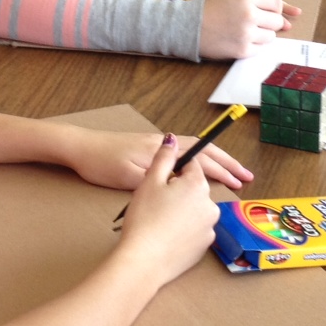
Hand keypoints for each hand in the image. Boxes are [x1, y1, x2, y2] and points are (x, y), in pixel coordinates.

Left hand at [59, 127, 251, 191]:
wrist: (79, 148)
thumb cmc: (102, 163)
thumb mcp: (129, 174)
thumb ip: (158, 174)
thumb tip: (185, 173)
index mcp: (162, 149)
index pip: (201, 157)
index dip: (223, 170)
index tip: (240, 181)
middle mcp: (163, 144)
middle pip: (203, 152)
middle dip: (226, 165)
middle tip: (247, 177)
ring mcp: (157, 146)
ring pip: (195, 152)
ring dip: (215, 163)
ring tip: (232, 175)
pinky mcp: (148, 152)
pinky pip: (184, 156)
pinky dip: (200, 163)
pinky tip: (201, 173)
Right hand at [116, 135, 221, 285]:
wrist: (143, 260)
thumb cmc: (144, 218)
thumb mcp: (149, 181)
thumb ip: (164, 157)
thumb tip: (172, 139)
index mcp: (197, 184)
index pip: (192, 165)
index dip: (175, 169)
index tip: (162, 179)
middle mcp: (210, 204)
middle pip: (196, 189)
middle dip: (180, 191)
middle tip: (157, 202)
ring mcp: (210, 228)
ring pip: (197, 210)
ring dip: (184, 210)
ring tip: (160, 220)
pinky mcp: (205, 247)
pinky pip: (196, 231)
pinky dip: (185, 230)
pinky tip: (167, 234)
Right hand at [197, 0, 299, 58]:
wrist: (189, 26)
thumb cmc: (208, 6)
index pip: (276, 4)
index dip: (274, 9)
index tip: (270, 13)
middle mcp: (249, 14)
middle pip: (277, 21)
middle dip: (270, 22)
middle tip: (260, 23)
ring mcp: (247, 34)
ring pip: (270, 37)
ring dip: (262, 35)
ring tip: (249, 32)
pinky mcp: (243, 50)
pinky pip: (259, 49)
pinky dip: (253, 46)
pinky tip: (242, 40)